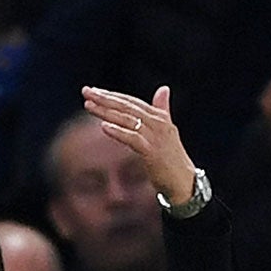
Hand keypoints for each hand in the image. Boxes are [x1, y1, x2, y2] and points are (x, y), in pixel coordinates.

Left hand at [80, 83, 196, 205]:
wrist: (184, 182)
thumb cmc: (172, 158)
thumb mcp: (166, 131)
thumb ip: (162, 110)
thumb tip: (163, 89)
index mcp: (159, 117)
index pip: (131, 102)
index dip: (112, 95)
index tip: (93, 90)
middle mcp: (158, 123)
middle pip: (127, 107)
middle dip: (105, 98)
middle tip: (86, 91)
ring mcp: (156, 136)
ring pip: (127, 119)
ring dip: (106, 112)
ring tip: (89, 106)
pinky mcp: (152, 152)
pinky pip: (133, 138)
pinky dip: (118, 132)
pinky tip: (103, 126)